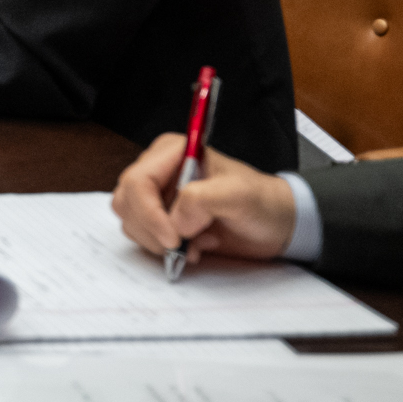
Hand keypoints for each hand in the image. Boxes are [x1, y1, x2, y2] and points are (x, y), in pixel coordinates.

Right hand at [111, 134, 296, 268]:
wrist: (275, 225)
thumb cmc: (262, 202)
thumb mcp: (239, 195)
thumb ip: (202, 200)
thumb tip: (174, 221)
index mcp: (171, 153)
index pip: (137, 181)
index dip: (148, 213)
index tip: (173, 239)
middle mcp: (158, 171)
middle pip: (127, 202)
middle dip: (152, 229)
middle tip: (184, 244)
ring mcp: (157, 196)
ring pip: (130, 220)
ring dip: (159, 241)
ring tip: (196, 243)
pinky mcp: (161, 218)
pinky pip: (142, 236)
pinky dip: (164, 248)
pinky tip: (195, 246)